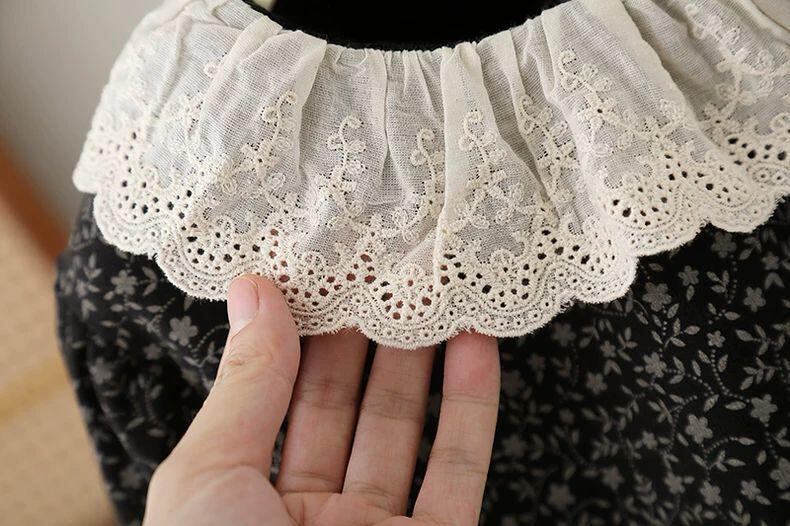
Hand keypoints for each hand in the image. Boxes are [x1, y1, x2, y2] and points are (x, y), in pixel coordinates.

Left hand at [143, 274, 499, 525]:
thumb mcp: (209, 478)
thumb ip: (244, 385)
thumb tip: (252, 290)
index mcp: (245, 497)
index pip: (282, 394)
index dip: (305, 330)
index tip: (327, 268)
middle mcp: (312, 514)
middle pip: (349, 403)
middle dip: (368, 336)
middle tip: (387, 267)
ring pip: (407, 428)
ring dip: (425, 361)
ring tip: (436, 291)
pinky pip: (458, 472)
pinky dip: (473, 409)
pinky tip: (477, 348)